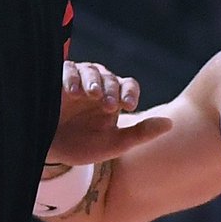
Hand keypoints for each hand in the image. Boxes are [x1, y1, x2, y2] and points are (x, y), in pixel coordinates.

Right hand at [48, 60, 173, 165]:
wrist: (49, 151)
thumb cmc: (83, 146)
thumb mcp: (113, 144)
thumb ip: (140, 134)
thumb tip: (171, 124)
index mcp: (114, 98)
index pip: (128, 86)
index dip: (129, 93)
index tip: (128, 106)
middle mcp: (98, 86)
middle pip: (110, 77)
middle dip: (111, 90)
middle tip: (109, 105)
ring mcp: (78, 80)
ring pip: (91, 70)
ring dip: (93, 81)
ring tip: (92, 95)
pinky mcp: (58, 79)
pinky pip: (66, 70)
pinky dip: (71, 77)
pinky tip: (72, 91)